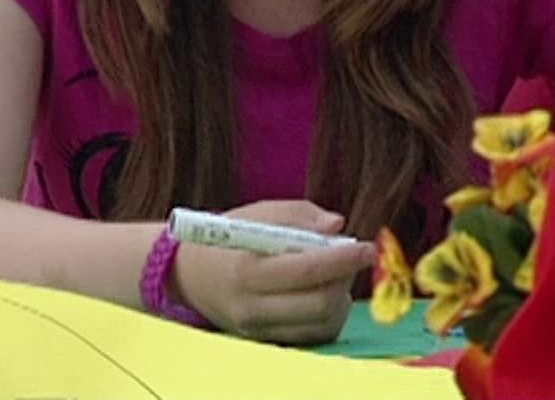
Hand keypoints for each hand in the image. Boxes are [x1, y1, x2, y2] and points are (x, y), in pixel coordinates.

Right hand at [168, 200, 375, 345]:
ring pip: (322, 323)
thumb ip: (298, 215)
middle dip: (346, 279)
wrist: (188, 275)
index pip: (307, 269)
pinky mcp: (266, 341)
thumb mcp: (257, 214)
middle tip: (354, 258)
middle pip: (319, 303)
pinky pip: (313, 335)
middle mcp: (252, 305)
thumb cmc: (229, 237)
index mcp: (248, 269)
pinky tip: (323, 292)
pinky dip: (329, 314)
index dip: (343, 258)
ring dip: (341, 296)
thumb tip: (337, 225)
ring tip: (334, 273)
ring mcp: (259, 328)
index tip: (367, 247)